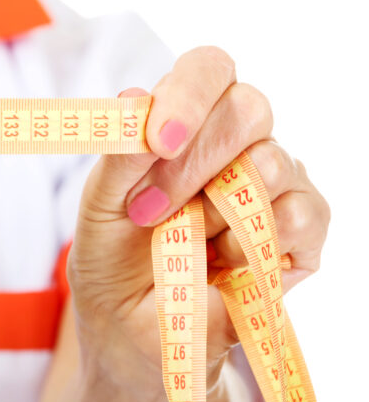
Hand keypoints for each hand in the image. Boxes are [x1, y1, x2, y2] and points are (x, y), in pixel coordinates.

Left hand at [69, 46, 329, 391]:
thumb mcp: (98, 210)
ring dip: (216, 211)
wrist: (134, 332)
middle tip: (150, 212)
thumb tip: (132, 98)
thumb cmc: (115, 260)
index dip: (189, 95)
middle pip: (250, 107)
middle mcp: (237, 142)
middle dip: (195, 161)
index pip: (208, 69)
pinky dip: (255, 243)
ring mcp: (277, 183)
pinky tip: (223, 264)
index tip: (158, 140)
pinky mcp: (303, 232)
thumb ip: (118, 157)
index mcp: (184, 121)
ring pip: (274, 163)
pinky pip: (302, 215)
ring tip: (182, 244)